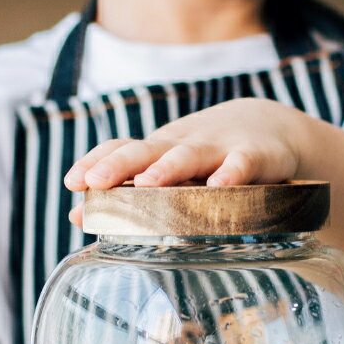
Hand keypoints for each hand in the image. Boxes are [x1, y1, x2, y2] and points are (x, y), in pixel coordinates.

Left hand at [64, 99, 302, 222]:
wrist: (271, 126)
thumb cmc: (208, 158)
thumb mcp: (168, 170)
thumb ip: (125, 193)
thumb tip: (74, 216)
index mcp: (160, 150)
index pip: (121, 149)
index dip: (96, 162)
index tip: (72, 182)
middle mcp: (183, 145)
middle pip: (147, 151)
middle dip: (118, 165)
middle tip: (94, 182)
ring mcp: (218, 149)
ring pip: (189, 156)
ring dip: (167, 168)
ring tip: (145, 184)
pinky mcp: (254, 156)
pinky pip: (241, 164)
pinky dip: (231, 174)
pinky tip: (218, 188)